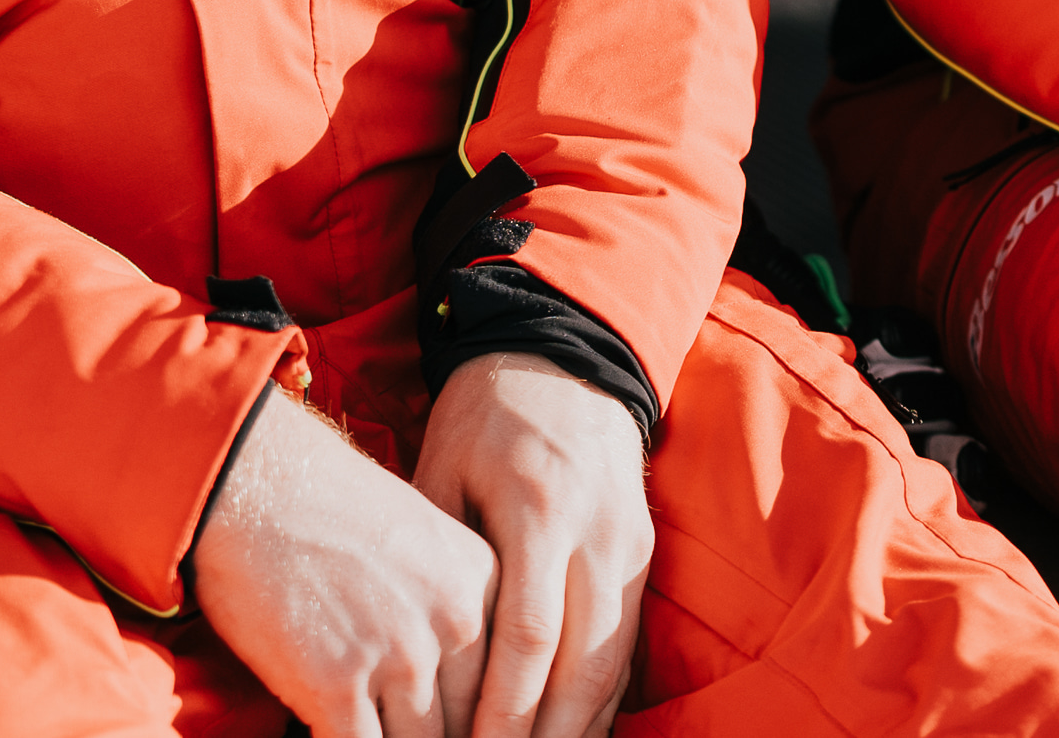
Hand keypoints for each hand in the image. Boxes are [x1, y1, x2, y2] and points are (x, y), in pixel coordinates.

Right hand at [192, 388, 497, 737]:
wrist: (254, 476)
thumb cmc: (325, 507)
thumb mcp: (421, 541)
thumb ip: (448, 610)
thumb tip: (448, 686)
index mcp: (484, 583)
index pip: (502, 685)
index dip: (479, 722)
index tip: (464, 729)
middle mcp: (456, 619)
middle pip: (464, 726)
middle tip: (409, 730)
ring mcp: (400, 653)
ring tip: (371, 725)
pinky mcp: (338, 684)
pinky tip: (329, 729)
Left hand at [410, 351, 654, 737]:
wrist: (565, 357)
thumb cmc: (485, 416)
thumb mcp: (443, 467)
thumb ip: (439, 553)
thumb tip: (413, 649)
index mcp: (540, 509)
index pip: (529, 633)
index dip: (505, 706)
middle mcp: (597, 534)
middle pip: (581, 663)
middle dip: (545, 734)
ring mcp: (630, 546)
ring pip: (614, 661)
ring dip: (578, 726)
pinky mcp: (645, 554)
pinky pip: (628, 642)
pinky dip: (603, 695)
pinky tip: (573, 731)